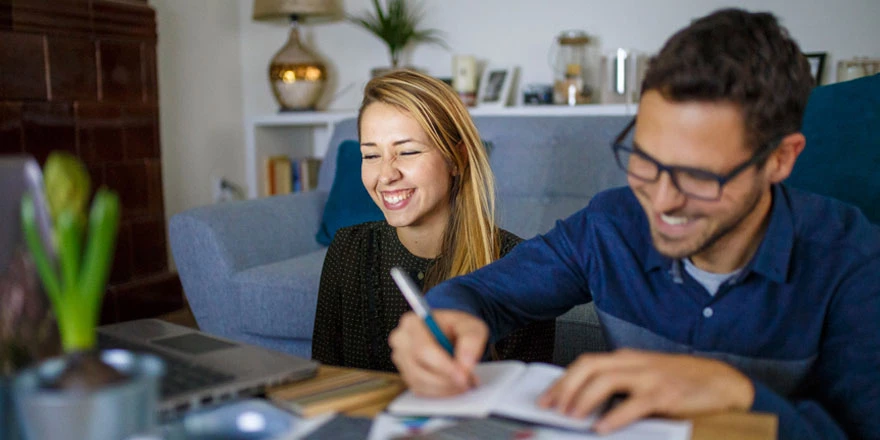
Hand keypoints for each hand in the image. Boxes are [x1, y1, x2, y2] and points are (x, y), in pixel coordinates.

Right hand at [389, 310, 487, 396]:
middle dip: (446, 380)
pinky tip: (453, 385)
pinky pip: (420, 390)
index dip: (444, 367)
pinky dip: (439, 392)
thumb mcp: (470, 326)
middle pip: (419, 370)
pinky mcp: (406, 374)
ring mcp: (401, 359)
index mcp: (412, 323)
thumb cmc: (456, 327)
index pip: (424, 350)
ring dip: (445, 388)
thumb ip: (471, 340)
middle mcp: (401, 341)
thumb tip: (465, 364)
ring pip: (420, 383)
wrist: (449, 332)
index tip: (463, 376)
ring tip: (464, 383)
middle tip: (468, 382)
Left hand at [537, 349, 754, 433]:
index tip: (546, 398)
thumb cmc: (683, 383)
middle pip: (589, 367)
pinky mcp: (666, 393)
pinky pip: (634, 404)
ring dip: (583, 399)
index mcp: (627, 360)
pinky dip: (615, 416)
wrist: (723, 383)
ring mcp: (650, 376)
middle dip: (565, 387)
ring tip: (571, 416)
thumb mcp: (646, 380)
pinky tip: (603, 427)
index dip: (562, 380)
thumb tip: (586, 406)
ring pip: (606, 381)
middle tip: (551, 408)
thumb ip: (620, 389)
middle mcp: (634, 364)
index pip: (585, 363)